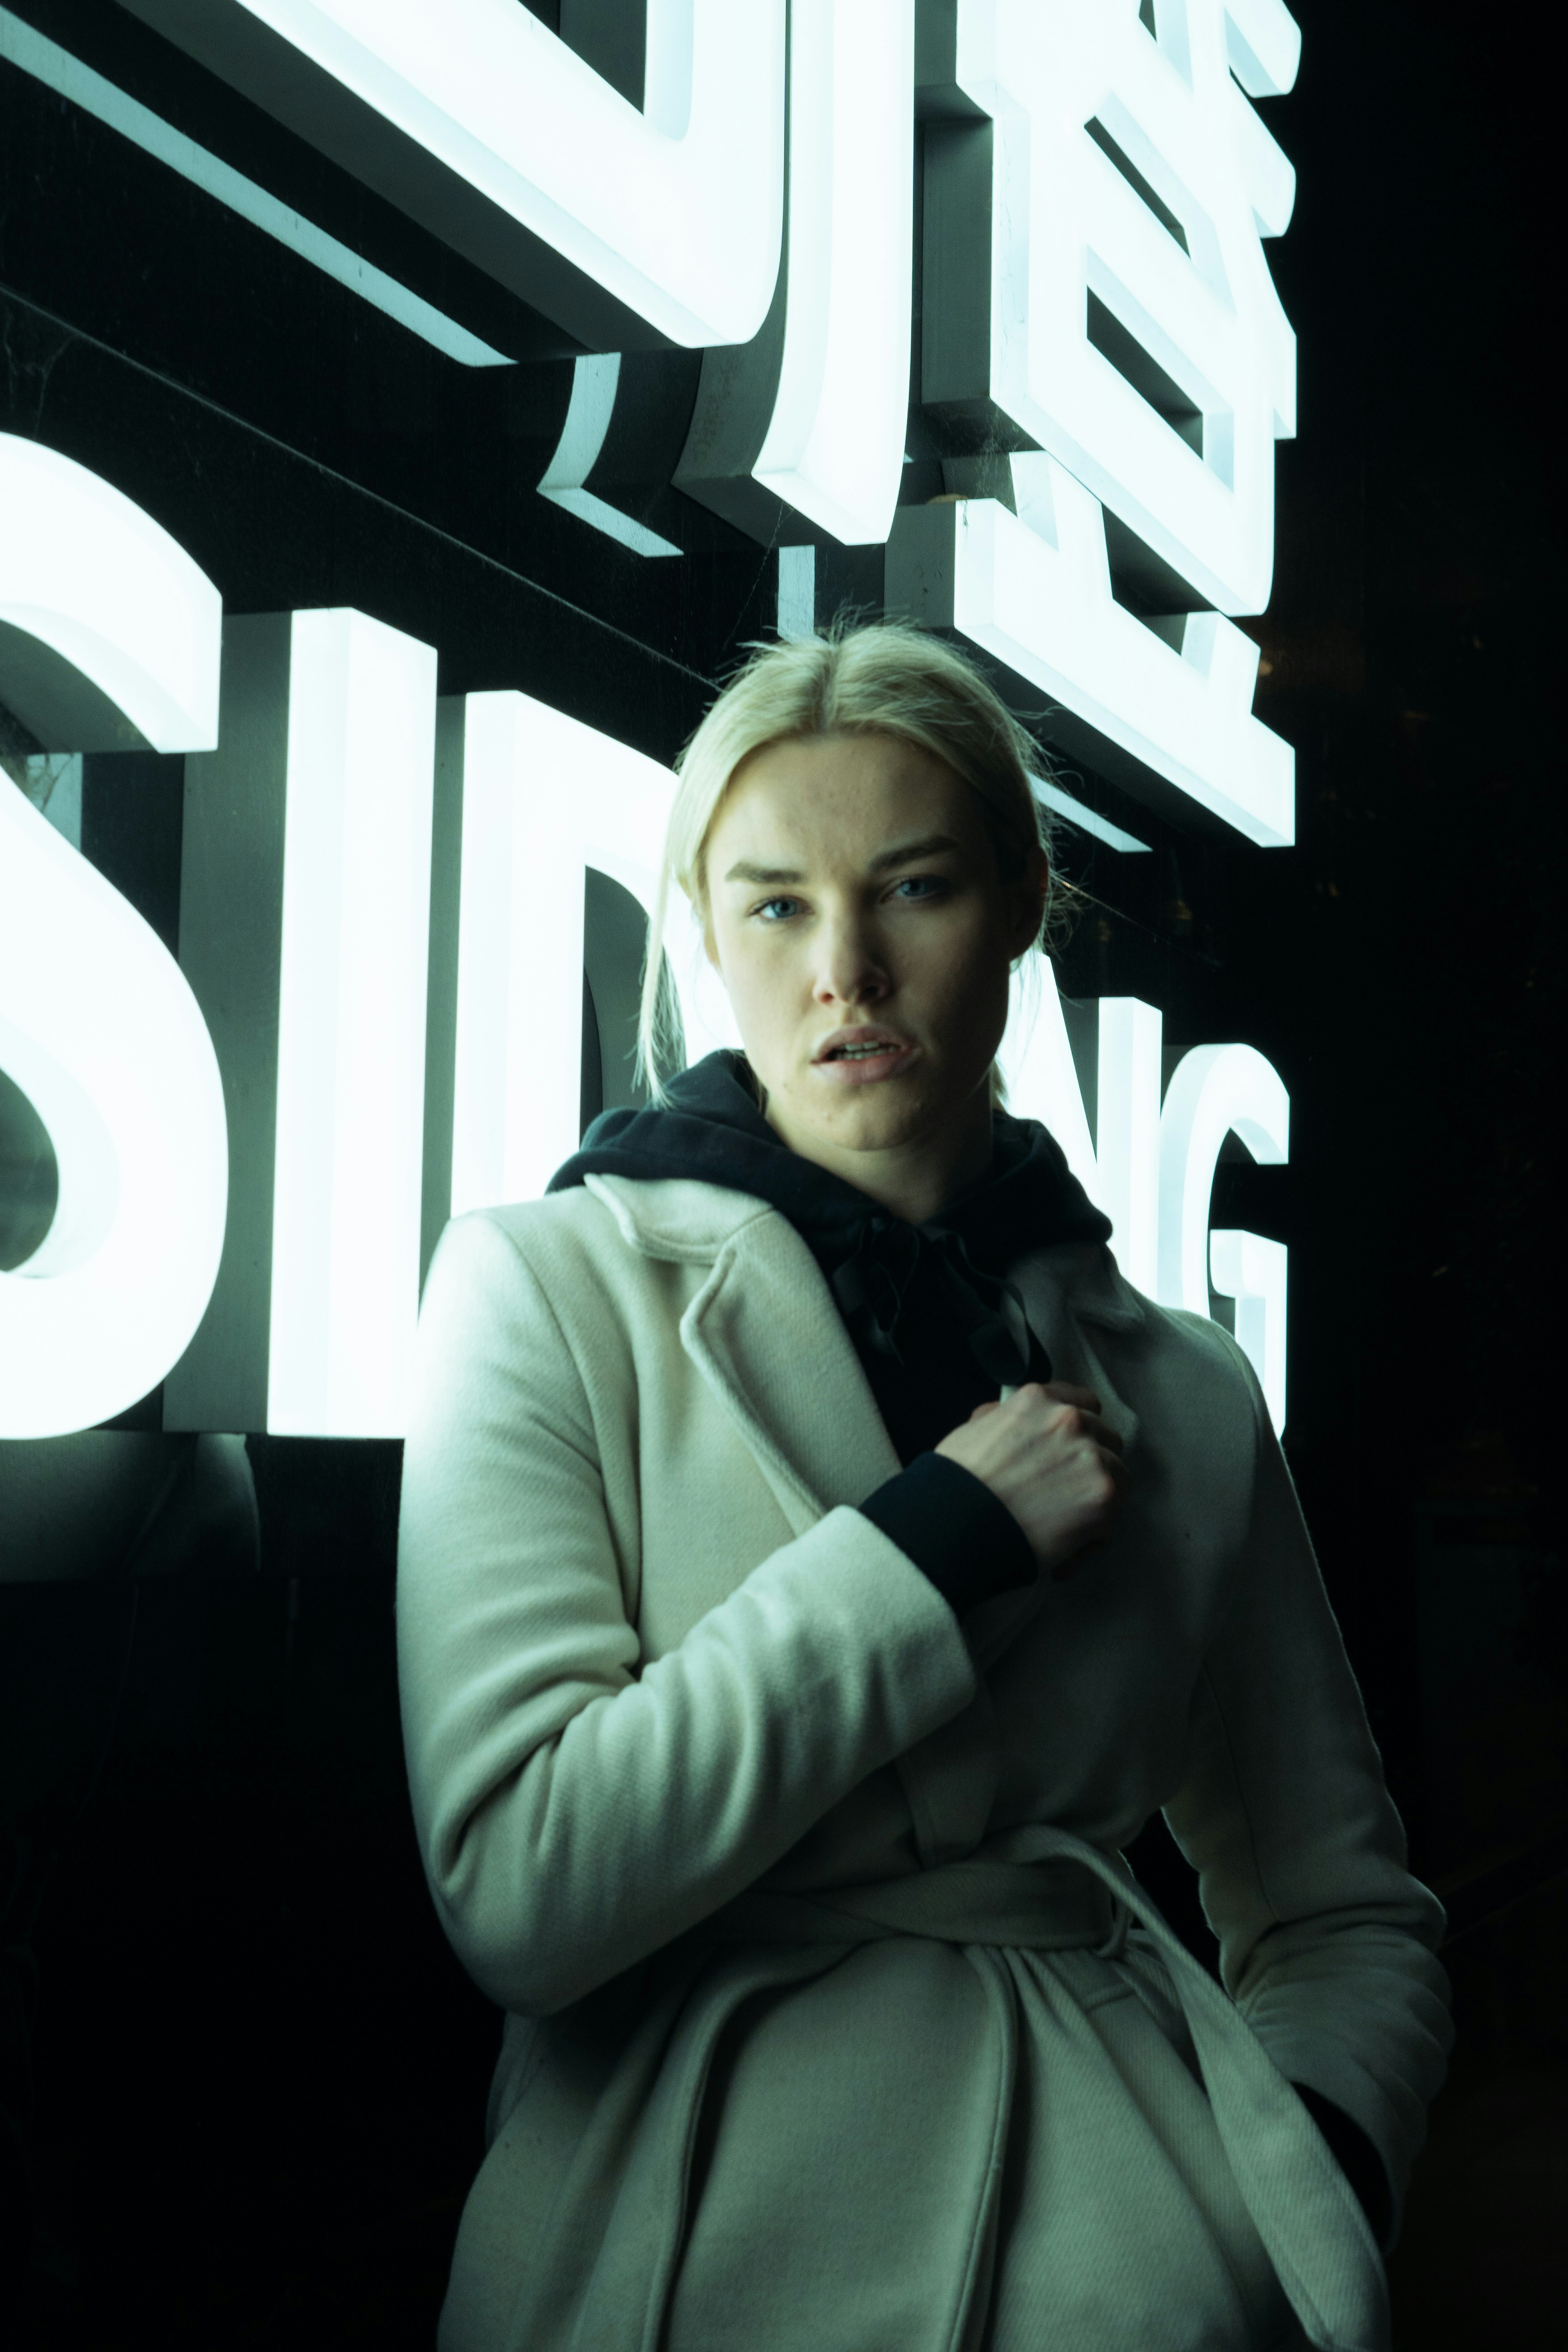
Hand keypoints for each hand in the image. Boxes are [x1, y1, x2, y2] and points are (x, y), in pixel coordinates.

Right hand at [935, 1382, 1126, 1579]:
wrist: (957, 1525)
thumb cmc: (957, 1483)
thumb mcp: (974, 1430)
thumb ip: (1002, 1417)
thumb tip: (1009, 1418)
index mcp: (1037, 1400)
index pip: (1082, 1402)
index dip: (1078, 1429)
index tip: (1070, 1448)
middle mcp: (1069, 1420)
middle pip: (1106, 1437)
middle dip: (1091, 1462)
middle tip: (1068, 1490)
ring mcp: (1091, 1457)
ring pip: (1118, 1475)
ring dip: (1097, 1498)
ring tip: (1066, 1524)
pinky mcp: (1102, 1496)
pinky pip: (1112, 1518)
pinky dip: (1092, 1536)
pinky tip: (1064, 1549)